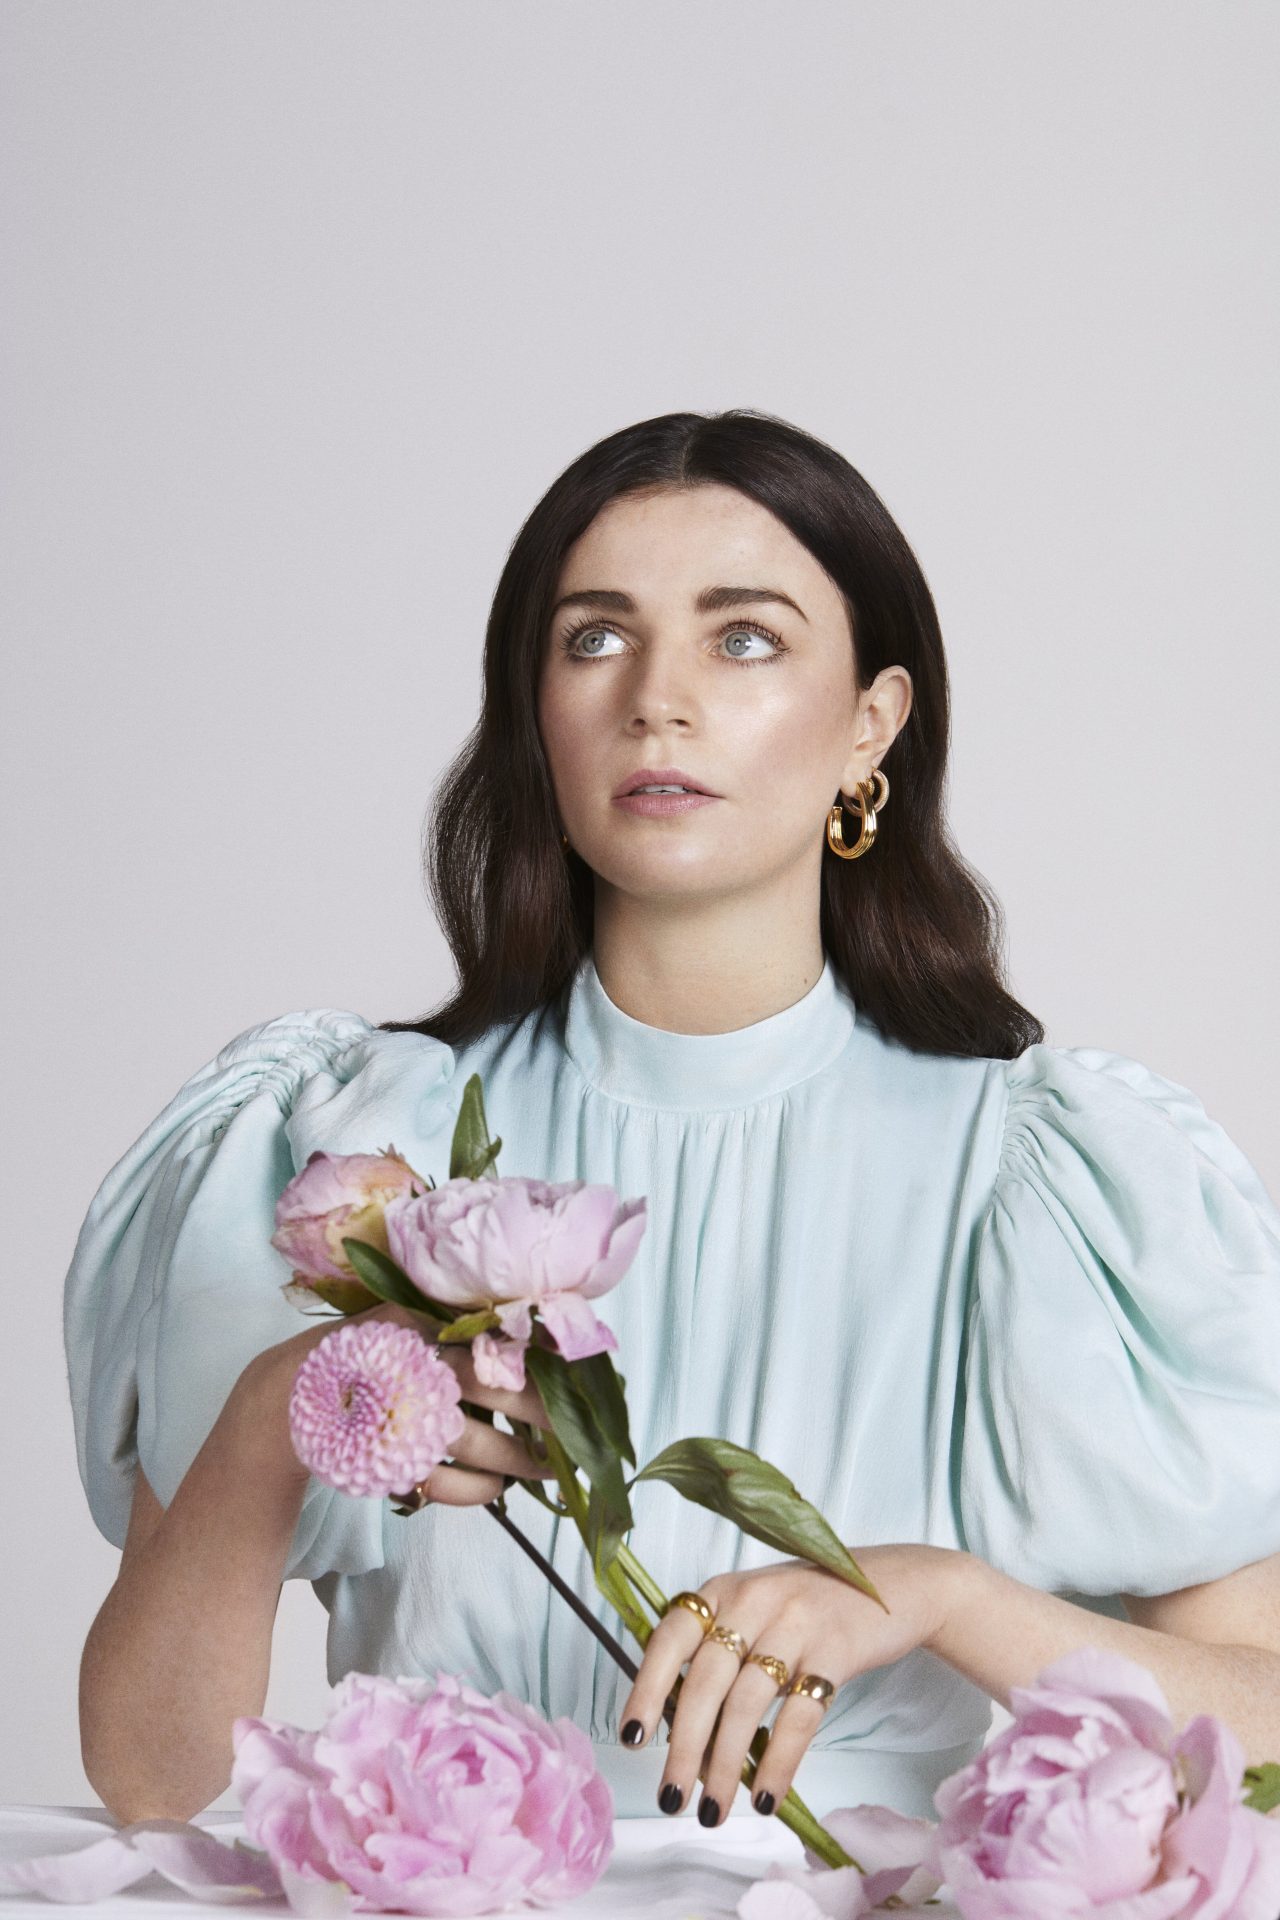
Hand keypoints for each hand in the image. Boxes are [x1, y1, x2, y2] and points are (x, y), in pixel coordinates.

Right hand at [238, 1301, 554, 1505]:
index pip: (495, 1342)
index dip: (539, 1363)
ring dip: (519, 1460)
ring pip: (477, 1445)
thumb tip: (527, 1322)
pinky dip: (478, 1490)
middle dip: (543, 1415)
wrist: (288, 1395)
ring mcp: (403, 1422)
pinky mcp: (389, 1463)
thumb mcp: (401, 1318)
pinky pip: (446, 1486)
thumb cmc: (362, 1353)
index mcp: (424, 1331)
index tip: (575, 1380)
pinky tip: (497, 1487)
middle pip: (495, 1391)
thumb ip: (449, 1317)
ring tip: (547, 1469)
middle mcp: (417, 1372)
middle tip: (575, 1432)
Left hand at [617, 1544, 968, 1824]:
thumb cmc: (809, 1608)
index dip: (647, 1688)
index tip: (632, 1738)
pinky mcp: (835, 1651)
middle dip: (684, 1747)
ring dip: (724, 1765)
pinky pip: (798, 1716)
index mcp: (723, 1590)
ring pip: (746, 1704)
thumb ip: (718, 1652)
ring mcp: (795, 1624)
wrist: (892, 1586)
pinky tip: (765, 1797)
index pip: (671, 1638)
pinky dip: (778, 1763)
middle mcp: (753, 1600)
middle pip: (705, 1681)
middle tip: (670, 1797)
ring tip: (712, 1810)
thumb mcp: (755, 1609)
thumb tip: (677, 1729)